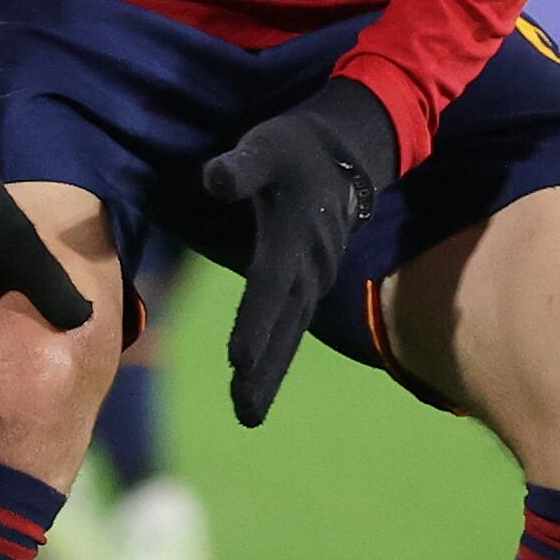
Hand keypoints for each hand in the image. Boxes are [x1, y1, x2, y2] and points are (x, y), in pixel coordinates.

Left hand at [201, 77, 397, 427]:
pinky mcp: (310, 282)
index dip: (255, 322)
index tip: (238, 360)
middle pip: (284, 325)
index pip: (270, 284)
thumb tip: (214, 179)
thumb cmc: (295, 148)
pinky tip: (260, 381)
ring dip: (270, 373)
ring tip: (248, 413)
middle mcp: (308, 266)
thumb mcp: (266, 145)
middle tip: (245, 414)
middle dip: (264, 370)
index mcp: (294, 236)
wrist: (346, 152)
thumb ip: (241, 166)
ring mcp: (314, 277)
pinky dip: (278, 355)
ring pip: (291, 333)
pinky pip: (294, 326)